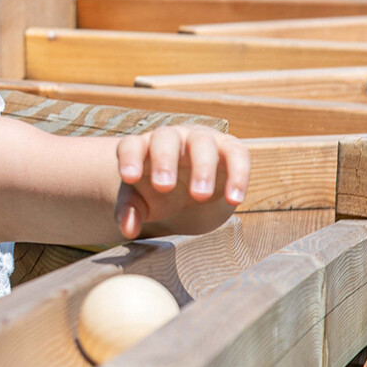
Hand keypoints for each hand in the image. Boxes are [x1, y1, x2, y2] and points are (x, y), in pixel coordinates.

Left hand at [112, 127, 249, 238]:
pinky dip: (237, 175)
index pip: (131, 145)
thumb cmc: (160, 191)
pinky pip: (236, 154)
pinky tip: (234, 200)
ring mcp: (200, 140)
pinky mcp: (229, 148)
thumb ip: (130, 212)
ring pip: (202, 142)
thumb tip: (128, 229)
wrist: (190, 188)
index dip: (129, 158)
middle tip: (164, 187)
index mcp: (143, 148)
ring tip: (200, 197)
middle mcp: (170, 138)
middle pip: (166, 137)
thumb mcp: (141, 202)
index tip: (129, 177)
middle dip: (165, 160)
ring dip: (202, 168)